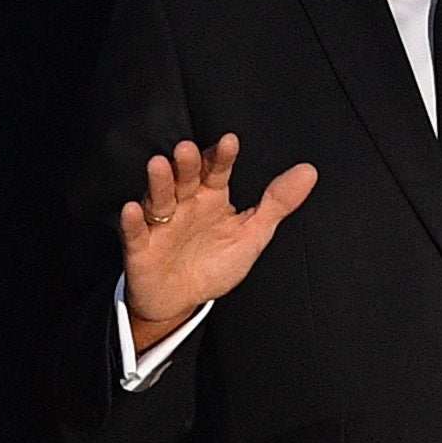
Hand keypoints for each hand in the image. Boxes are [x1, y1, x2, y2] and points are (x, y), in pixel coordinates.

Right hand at [118, 135, 317, 353]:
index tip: (230, 142)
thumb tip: (309, 172)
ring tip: (159, 165)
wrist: (181, 300)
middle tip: (188, 149)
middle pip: (185, 179)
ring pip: (159, 198)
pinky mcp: (141, 247)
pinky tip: (132, 209)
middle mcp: (185, 205)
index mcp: (212, 198)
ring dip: (159, 182)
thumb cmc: (215, 263)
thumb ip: (277, 203)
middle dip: (187, 165)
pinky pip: (135, 232)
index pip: (218, 172)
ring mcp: (161, 224)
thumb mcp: (252, 234)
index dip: (223, 158)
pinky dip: (132, 222)